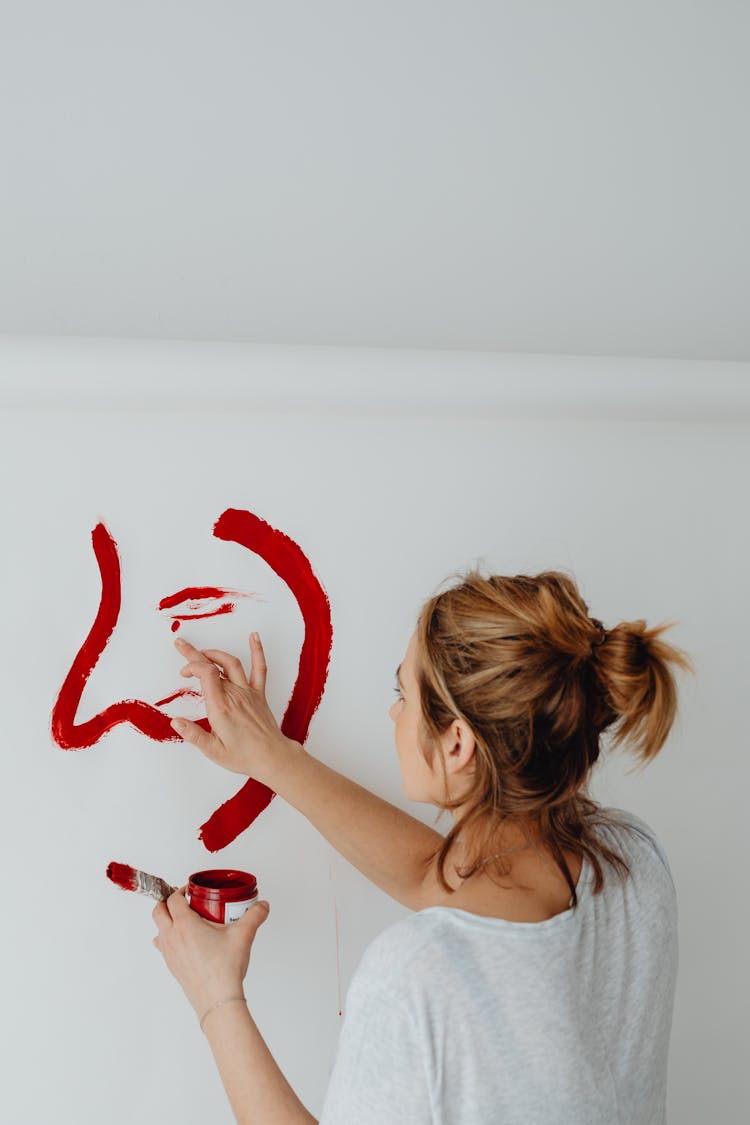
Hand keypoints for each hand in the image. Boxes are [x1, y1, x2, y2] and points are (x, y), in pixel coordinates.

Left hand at [152, 886, 270, 1018]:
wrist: (218, 1000)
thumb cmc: (224, 970)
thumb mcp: (243, 935)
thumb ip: (255, 915)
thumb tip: (262, 906)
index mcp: (185, 925)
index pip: (173, 899)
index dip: (180, 890)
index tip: (190, 890)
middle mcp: (172, 938)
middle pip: (158, 911)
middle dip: (167, 902)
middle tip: (183, 900)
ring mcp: (169, 954)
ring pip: (157, 929)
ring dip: (166, 920)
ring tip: (183, 919)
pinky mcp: (172, 967)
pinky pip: (162, 947)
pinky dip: (167, 938)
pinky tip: (180, 941)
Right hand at [171, 632, 294, 784]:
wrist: (272, 757)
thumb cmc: (244, 756)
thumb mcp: (213, 750)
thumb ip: (193, 735)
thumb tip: (175, 722)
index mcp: (221, 707)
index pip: (205, 674)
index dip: (192, 666)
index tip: (183, 673)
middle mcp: (235, 695)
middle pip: (213, 665)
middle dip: (194, 653)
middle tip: (180, 644)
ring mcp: (248, 692)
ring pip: (231, 663)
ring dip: (215, 653)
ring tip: (202, 652)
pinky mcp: (258, 693)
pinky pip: (259, 668)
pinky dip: (257, 650)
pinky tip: (253, 636)